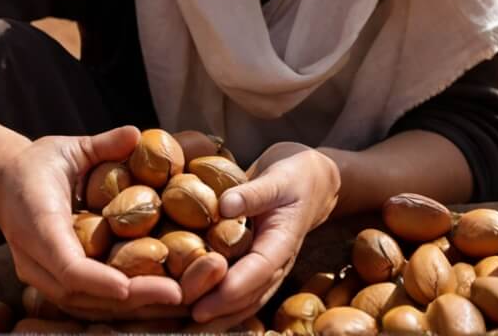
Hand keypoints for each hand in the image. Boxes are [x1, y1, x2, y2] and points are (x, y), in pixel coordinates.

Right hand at [0, 126, 185, 319]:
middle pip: (80, 295)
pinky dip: (120, 307)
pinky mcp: (51, 283)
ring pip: (84, 306)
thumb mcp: (68, 149)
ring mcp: (39, 276)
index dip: (97, 279)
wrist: (3, 184)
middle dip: (130, 300)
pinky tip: (156, 302)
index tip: (129, 286)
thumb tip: (137, 134)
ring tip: (175, 303)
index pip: (65, 264)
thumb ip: (101, 144)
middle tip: (178, 296)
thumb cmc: (37, 163)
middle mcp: (34, 258)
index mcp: (35, 223)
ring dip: (130, 309)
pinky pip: (86, 303)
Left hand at [189, 143, 339, 328]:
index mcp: (282, 242)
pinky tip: (195, 311)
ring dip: (218, 315)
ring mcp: (266, 266)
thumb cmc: (295, 177)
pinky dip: (219, 302)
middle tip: (186, 321)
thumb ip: (254, 193)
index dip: (230, 291)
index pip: (257, 272)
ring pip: (245, 301)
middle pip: (249, 297)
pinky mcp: (254, 263)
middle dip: (218, 311)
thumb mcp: (278, 179)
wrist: (312, 181)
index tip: (203, 304)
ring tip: (186, 326)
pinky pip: (238, 289)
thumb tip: (224, 205)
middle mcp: (275, 262)